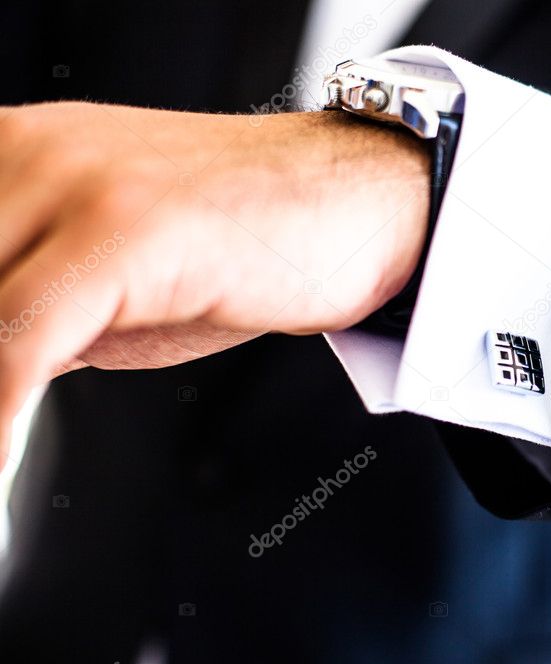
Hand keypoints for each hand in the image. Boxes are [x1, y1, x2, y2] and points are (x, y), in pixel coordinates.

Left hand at [0, 102, 430, 460]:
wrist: (358, 201)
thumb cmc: (252, 237)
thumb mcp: (111, 273)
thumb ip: (35, 308)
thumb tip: (5, 369)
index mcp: (12, 151)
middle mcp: (24, 151)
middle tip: (2, 438)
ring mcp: (73, 184)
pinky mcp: (122, 231)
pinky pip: (20, 345)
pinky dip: (1, 422)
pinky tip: (5, 467)